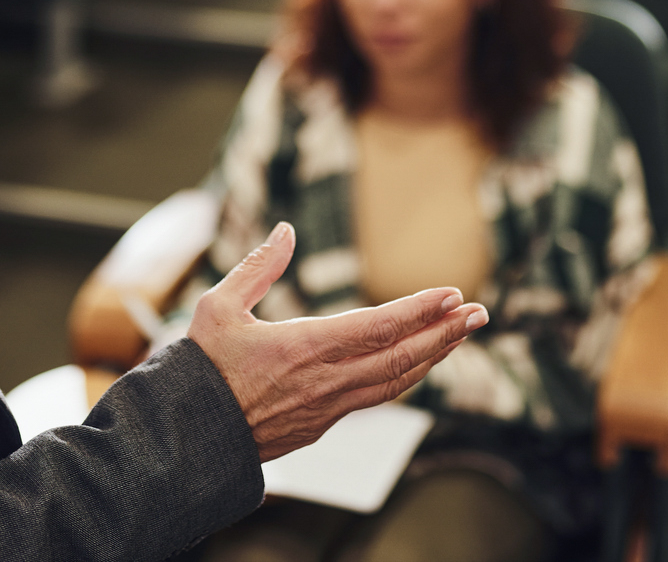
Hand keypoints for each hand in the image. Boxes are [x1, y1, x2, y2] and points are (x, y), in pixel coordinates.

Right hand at [187, 223, 488, 462]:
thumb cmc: (200, 371)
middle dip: (444, 334)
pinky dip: (404, 377)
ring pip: (394, 382)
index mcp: (304, 348)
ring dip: (432, 357)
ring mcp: (328, 407)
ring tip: (460, 335)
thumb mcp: (219, 307)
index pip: (378, 327)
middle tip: (478, 313)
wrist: (189, 438)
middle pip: (401, 357)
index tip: (451, 293)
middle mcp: (326, 381)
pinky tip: (416, 364)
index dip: (419, 311)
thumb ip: (258, 267)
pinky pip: (376, 397)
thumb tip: (287, 230)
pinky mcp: (323, 423)